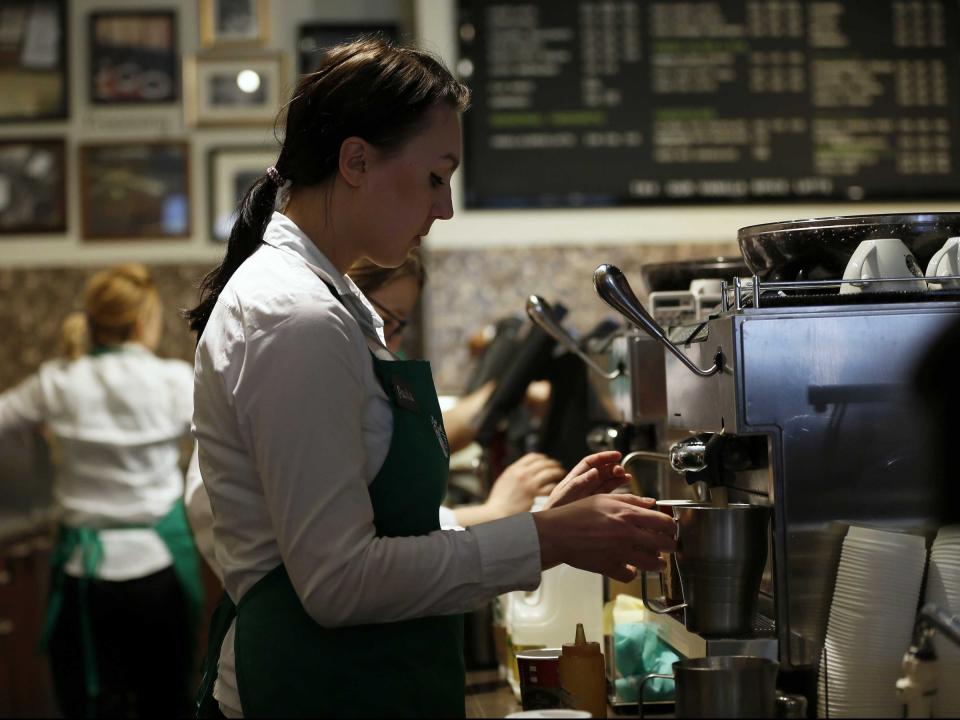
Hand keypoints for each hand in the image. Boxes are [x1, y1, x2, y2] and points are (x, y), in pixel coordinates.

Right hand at [487, 453, 564, 516]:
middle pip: (543, 463)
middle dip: (552, 463)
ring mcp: (529, 484)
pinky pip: (549, 487)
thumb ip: (515, 473)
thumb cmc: (499, 500)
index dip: (542, 457)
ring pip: (549, 473)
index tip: (546, 460)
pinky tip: (556, 488)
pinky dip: (554, 486)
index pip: (532, 457)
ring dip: (557, 472)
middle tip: (558, 466)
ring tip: (561, 474)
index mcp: (514, 469)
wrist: (497, 513)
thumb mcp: (504, 480)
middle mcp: (522, 474)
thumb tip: (525, 469)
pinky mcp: (534, 494)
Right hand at [532, 494, 676, 582]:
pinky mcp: (610, 568)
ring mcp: (619, 553)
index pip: (664, 523)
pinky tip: (631, 568)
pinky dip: (633, 573)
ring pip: (652, 564)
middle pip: (664, 545)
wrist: (556, 533)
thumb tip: (651, 503)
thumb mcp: (604, 499)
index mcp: (628, 514)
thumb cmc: (577, 513)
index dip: (672, 527)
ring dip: (658, 563)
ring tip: (657, 562)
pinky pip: (630, 576)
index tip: (670, 529)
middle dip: (669, 546)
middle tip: (667, 546)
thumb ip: (631, 500)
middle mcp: (627, 534)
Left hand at [543, 451, 633, 509]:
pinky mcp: (597, 501)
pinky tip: (625, 481)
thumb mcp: (564, 494)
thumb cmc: (555, 509)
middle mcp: (585, 482)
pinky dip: (618, 484)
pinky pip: (609, 489)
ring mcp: (591, 491)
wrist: (554, 527)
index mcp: (576, 477)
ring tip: (627, 476)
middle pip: (602, 469)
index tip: (616, 455)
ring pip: (607, 479)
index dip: (604, 457)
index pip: (591, 462)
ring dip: (617, 475)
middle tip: (620, 470)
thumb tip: (594, 471)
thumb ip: (579, 483)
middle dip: (612, 467)